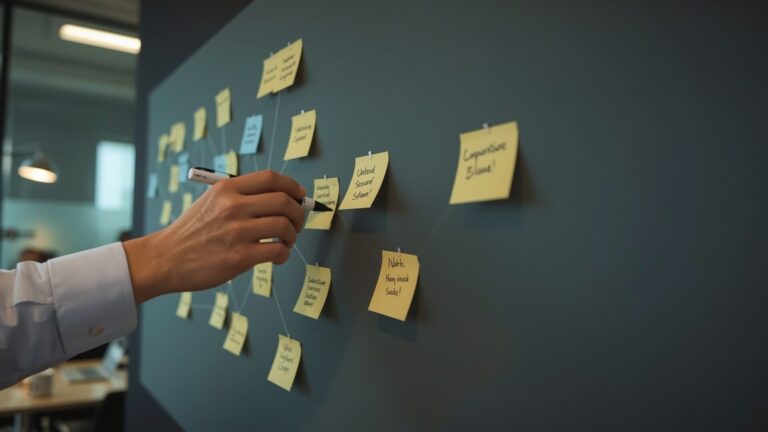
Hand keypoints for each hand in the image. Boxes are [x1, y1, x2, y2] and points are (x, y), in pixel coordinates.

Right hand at [123, 170, 306, 303]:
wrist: (166, 258)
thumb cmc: (192, 231)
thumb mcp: (211, 200)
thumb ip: (241, 196)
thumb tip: (283, 196)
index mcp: (227, 189)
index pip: (271, 178)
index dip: (293, 186)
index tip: (300, 196)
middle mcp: (232, 206)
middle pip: (284, 201)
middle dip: (298, 213)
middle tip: (296, 223)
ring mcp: (237, 232)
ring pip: (284, 226)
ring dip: (292, 235)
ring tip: (285, 242)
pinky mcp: (240, 257)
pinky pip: (278, 251)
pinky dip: (284, 254)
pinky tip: (278, 256)